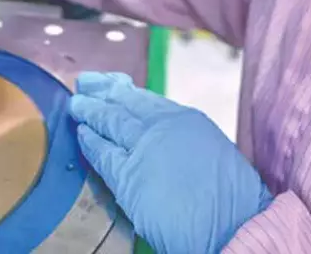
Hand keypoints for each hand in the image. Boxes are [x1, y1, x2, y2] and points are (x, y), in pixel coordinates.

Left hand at [69, 72, 271, 253]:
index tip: (113, 83)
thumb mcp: (215, 153)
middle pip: (125, 104)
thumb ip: (186, 141)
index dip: (126, 92)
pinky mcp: (127, 176)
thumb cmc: (233, 199)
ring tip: (77, 105)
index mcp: (188, 120)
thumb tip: (168, 142)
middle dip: (102, 92)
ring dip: (90, 111)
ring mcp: (143, 149)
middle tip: (86, 83)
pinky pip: (102, 154)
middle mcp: (163, 127)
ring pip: (109, 122)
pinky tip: (82, 134)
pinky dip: (90, 142)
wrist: (232, 226)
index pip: (148, 100)